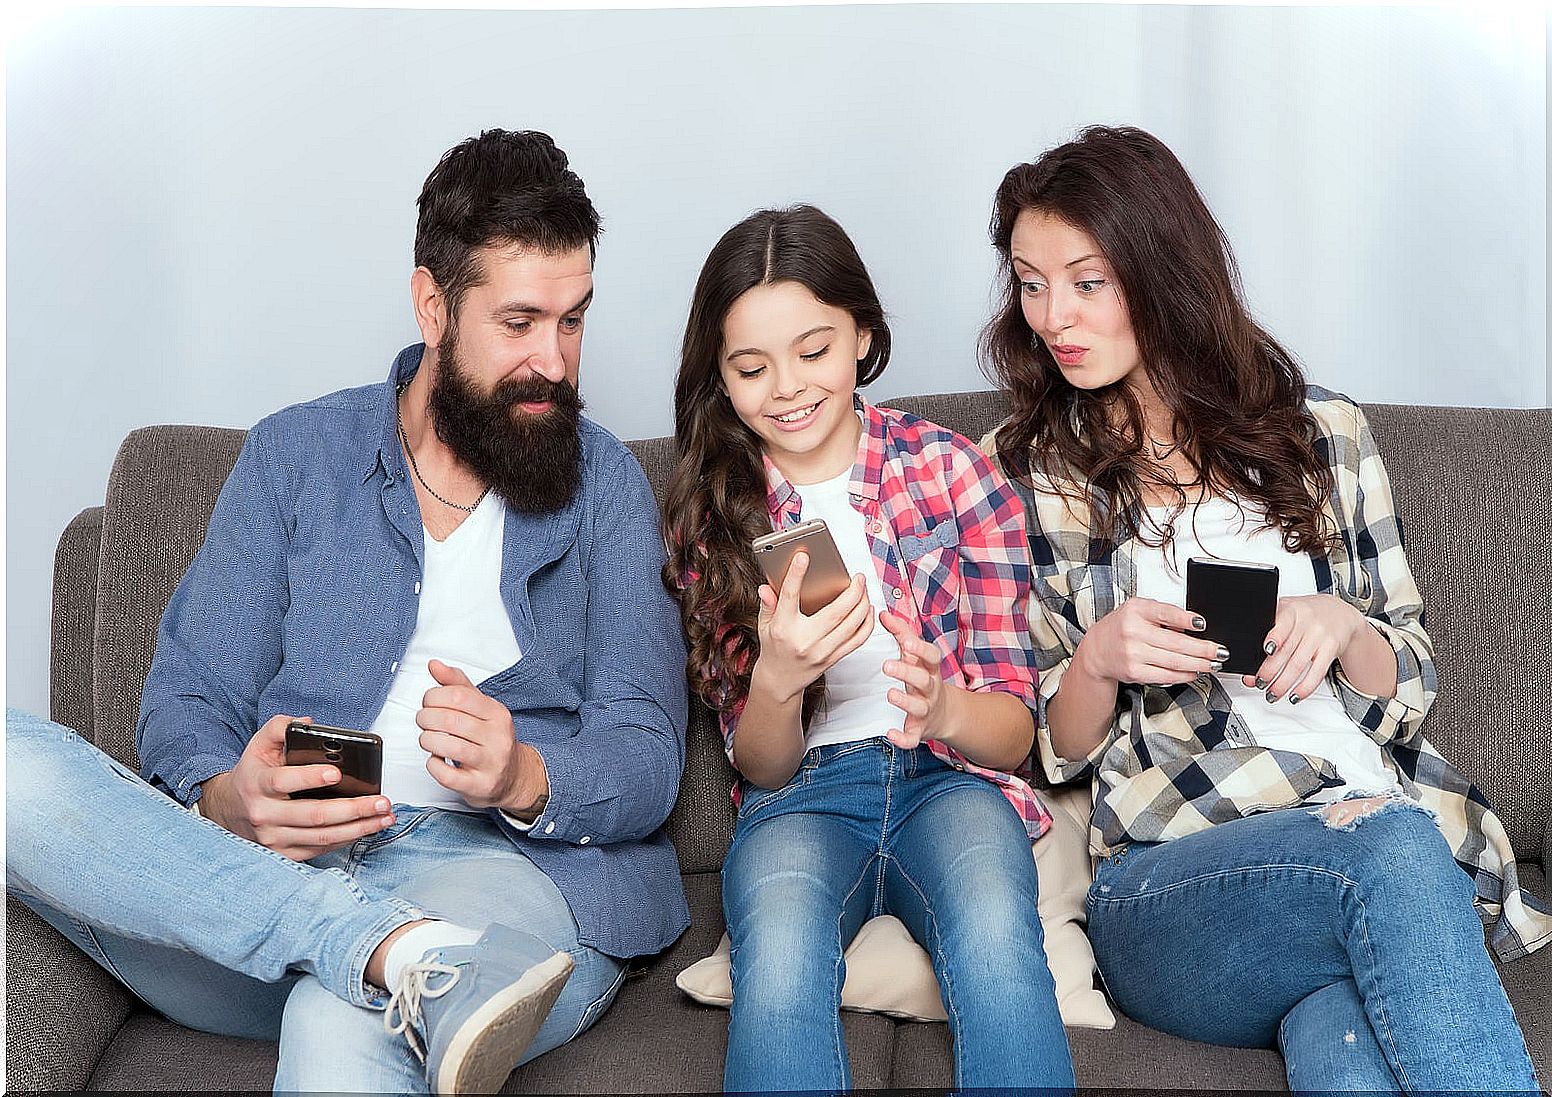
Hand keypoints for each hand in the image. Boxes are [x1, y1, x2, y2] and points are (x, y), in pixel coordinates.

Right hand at [199, 714, 394, 860]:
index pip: (283, 781)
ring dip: (358, 828)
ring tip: (384, 816)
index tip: (336, 773)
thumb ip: (281, 727)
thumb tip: (308, 723)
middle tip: (381, 801)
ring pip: (322, 836)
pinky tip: (368, 829)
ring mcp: (274, 838)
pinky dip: (347, 839)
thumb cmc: (254, 774)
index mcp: (257, 784)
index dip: (310, 777)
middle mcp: (264, 814)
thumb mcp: (259, 744)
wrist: (230, 809)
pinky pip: (320, 848)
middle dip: (352, 809)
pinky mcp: (284, 853)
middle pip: (313, 815)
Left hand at [417, 660, 545, 811]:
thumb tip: (434, 665)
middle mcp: (497, 736)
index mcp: (497, 712)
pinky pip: (447, 775)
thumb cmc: (490, 740)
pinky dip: (433, 765)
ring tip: (428, 739)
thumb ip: (456, 684)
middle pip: (449, 720)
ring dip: (427, 740)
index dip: (433, 697)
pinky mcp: (480, 785)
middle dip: (425, 719)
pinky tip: (436, 759)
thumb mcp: (479, 707)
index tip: (429, 703)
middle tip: (424, 721)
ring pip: (448, 746)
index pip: (458, 695)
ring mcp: (490, 762)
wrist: (512, 777)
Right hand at [754, 551, 875, 703]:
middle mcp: (804, 640)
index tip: (803, 557)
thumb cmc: (773, 647)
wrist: (780, 680)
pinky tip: (867, 610)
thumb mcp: (764, 624)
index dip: (796, 575)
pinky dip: (866, 623)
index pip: (789, 596)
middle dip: (853, 591)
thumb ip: (767, 604)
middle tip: (858, 577)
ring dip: (863, 604)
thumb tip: (766, 587)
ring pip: (851, 625)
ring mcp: (821, 651)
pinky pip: (857, 640)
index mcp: (783, 627)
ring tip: (864, 590)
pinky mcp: (833, 658)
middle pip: (835, 612)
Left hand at [879, 609, 947, 748]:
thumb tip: (882, 613)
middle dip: (907, 673)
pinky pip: (913, 737)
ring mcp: (926, 710)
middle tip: (886, 666)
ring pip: (918, 707)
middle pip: (923, 680)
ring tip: (890, 694)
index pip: (931, 656)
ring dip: (905, 702)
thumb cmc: (923, 677)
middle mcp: (930, 689)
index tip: (907, 642)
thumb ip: (901, 634)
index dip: (921, 649)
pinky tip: (890, 734)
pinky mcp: (919, 730)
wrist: (944, 713)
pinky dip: (903, 738)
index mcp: (930, 669)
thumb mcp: (916, 656)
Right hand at [1076, 598, 1223, 686]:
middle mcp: (1133, 631)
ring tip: (1213, 664)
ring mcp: (1133, 653)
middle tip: (1220, 651)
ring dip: (1199, 664)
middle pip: (1176, 643)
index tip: (1203, 624)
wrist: (1096, 651)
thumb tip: (1195, 627)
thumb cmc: (1121, 628)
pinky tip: (1195, 672)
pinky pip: (1166, 675)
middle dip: (1203, 649)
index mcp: (1135, 610)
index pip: (1166, 613)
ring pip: (1174, 661)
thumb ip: (1163, 614)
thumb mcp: (1138, 610)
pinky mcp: (1134, 672)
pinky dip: (1184, 675)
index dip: (1186, 620)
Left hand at [1244, 594, 1365, 703]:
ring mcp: (1320, 636)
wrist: (1340, 613)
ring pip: (1298, 665)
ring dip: (1282, 684)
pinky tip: (1295, 696)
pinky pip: (1317, 673)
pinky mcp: (1331, 649)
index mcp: (1291, 611)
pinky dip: (1304, 688)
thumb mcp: (1288, 611)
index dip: (1274, 638)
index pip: (1282, 625)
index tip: (1266, 650)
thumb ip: (1270, 629)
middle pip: (1285, 651)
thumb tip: (1250, 658)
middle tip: (1259, 683)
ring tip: (1272, 694)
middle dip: (1269, 671)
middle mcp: (1306, 623)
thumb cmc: (1306, 615)